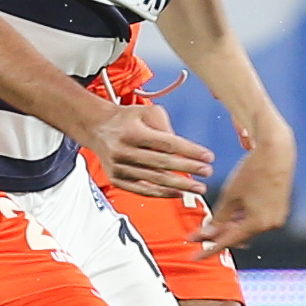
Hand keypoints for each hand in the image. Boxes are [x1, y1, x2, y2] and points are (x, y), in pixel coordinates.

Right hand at [88, 98, 214, 198]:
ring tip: (199, 187)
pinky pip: (143, 190)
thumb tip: (183, 148)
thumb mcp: (147, 111)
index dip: (190, 151)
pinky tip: (178, 193)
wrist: (97, 128)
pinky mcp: (117, 179)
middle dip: (189, 169)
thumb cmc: (126, 119)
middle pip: (163, 163)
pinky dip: (162, 193)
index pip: (167, 143)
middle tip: (207, 172)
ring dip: (180, 185)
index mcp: (132, 132)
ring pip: (155, 179)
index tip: (208, 156)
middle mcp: (124, 150)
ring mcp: (120, 167)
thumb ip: (166, 127)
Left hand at [193, 129, 294, 253]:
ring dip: (230, 227)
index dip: (208, 250)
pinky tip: (230, 212)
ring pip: (247, 228)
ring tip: (212, 221)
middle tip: (198, 234)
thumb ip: (219, 217)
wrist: (277, 152)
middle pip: (238, 237)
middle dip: (218, 235)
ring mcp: (276, 217)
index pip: (227, 242)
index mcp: (257, 224)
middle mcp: (270, 225)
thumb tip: (207, 234)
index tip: (194, 257)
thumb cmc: (253, 170)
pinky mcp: (279, 209)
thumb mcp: (231, 195)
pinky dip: (242, 218)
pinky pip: (257, 220)